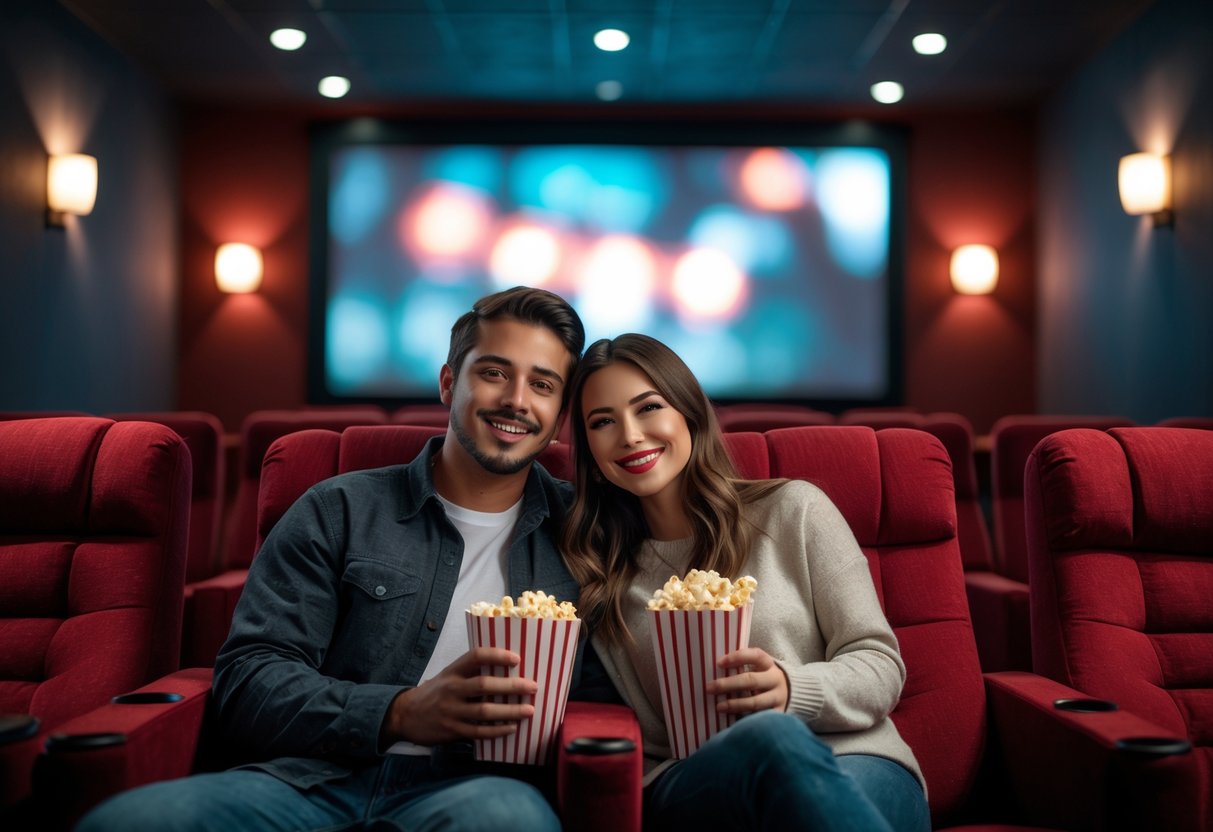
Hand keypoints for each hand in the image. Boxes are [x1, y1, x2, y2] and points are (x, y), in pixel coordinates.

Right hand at [380, 647, 536, 745]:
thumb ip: (470, 673)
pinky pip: (479, 732)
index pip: (476, 657)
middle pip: (484, 685)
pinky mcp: (451, 730)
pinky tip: (512, 728)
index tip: (516, 659)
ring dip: (510, 711)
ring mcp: (451, 711)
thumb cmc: (435, 692)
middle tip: (533, 687)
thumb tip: (507, 671)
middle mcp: (451, 689)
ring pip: (484, 712)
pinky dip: (497, 731)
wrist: (405, 715)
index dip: (497, 656)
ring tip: (529, 710)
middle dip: (511, 687)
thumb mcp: (448, 676)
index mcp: (453, 671)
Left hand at [705, 647, 788, 714]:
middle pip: (751, 680)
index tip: (719, 663)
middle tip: (709, 688)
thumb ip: (742, 666)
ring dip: (735, 704)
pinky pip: (759, 718)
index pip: (754, 655)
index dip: (737, 658)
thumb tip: (715, 669)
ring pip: (755, 702)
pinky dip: (745, 719)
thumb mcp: (759, 668)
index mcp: (768, 664)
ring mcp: (778, 698)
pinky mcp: (778, 714)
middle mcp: (775, 679)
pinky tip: (733, 722)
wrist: (790, 693)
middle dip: (728, 684)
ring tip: (718, 707)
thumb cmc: (764, 678)